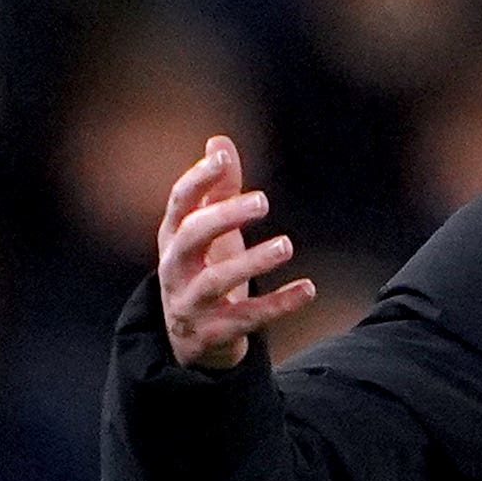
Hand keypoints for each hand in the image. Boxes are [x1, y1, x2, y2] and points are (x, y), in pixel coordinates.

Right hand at [157, 135, 315, 369]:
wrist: (192, 340)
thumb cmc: (204, 270)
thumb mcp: (209, 233)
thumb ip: (218, 189)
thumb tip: (219, 139)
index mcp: (173, 239)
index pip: (179, 203)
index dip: (197, 179)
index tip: (221, 158)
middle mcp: (175, 269)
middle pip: (192, 237)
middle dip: (225, 216)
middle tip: (263, 200)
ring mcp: (190, 303)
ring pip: (217, 281)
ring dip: (253, 262)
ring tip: (286, 244)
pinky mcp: (213, 333)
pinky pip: (247, 317)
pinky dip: (279, 304)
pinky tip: (308, 289)